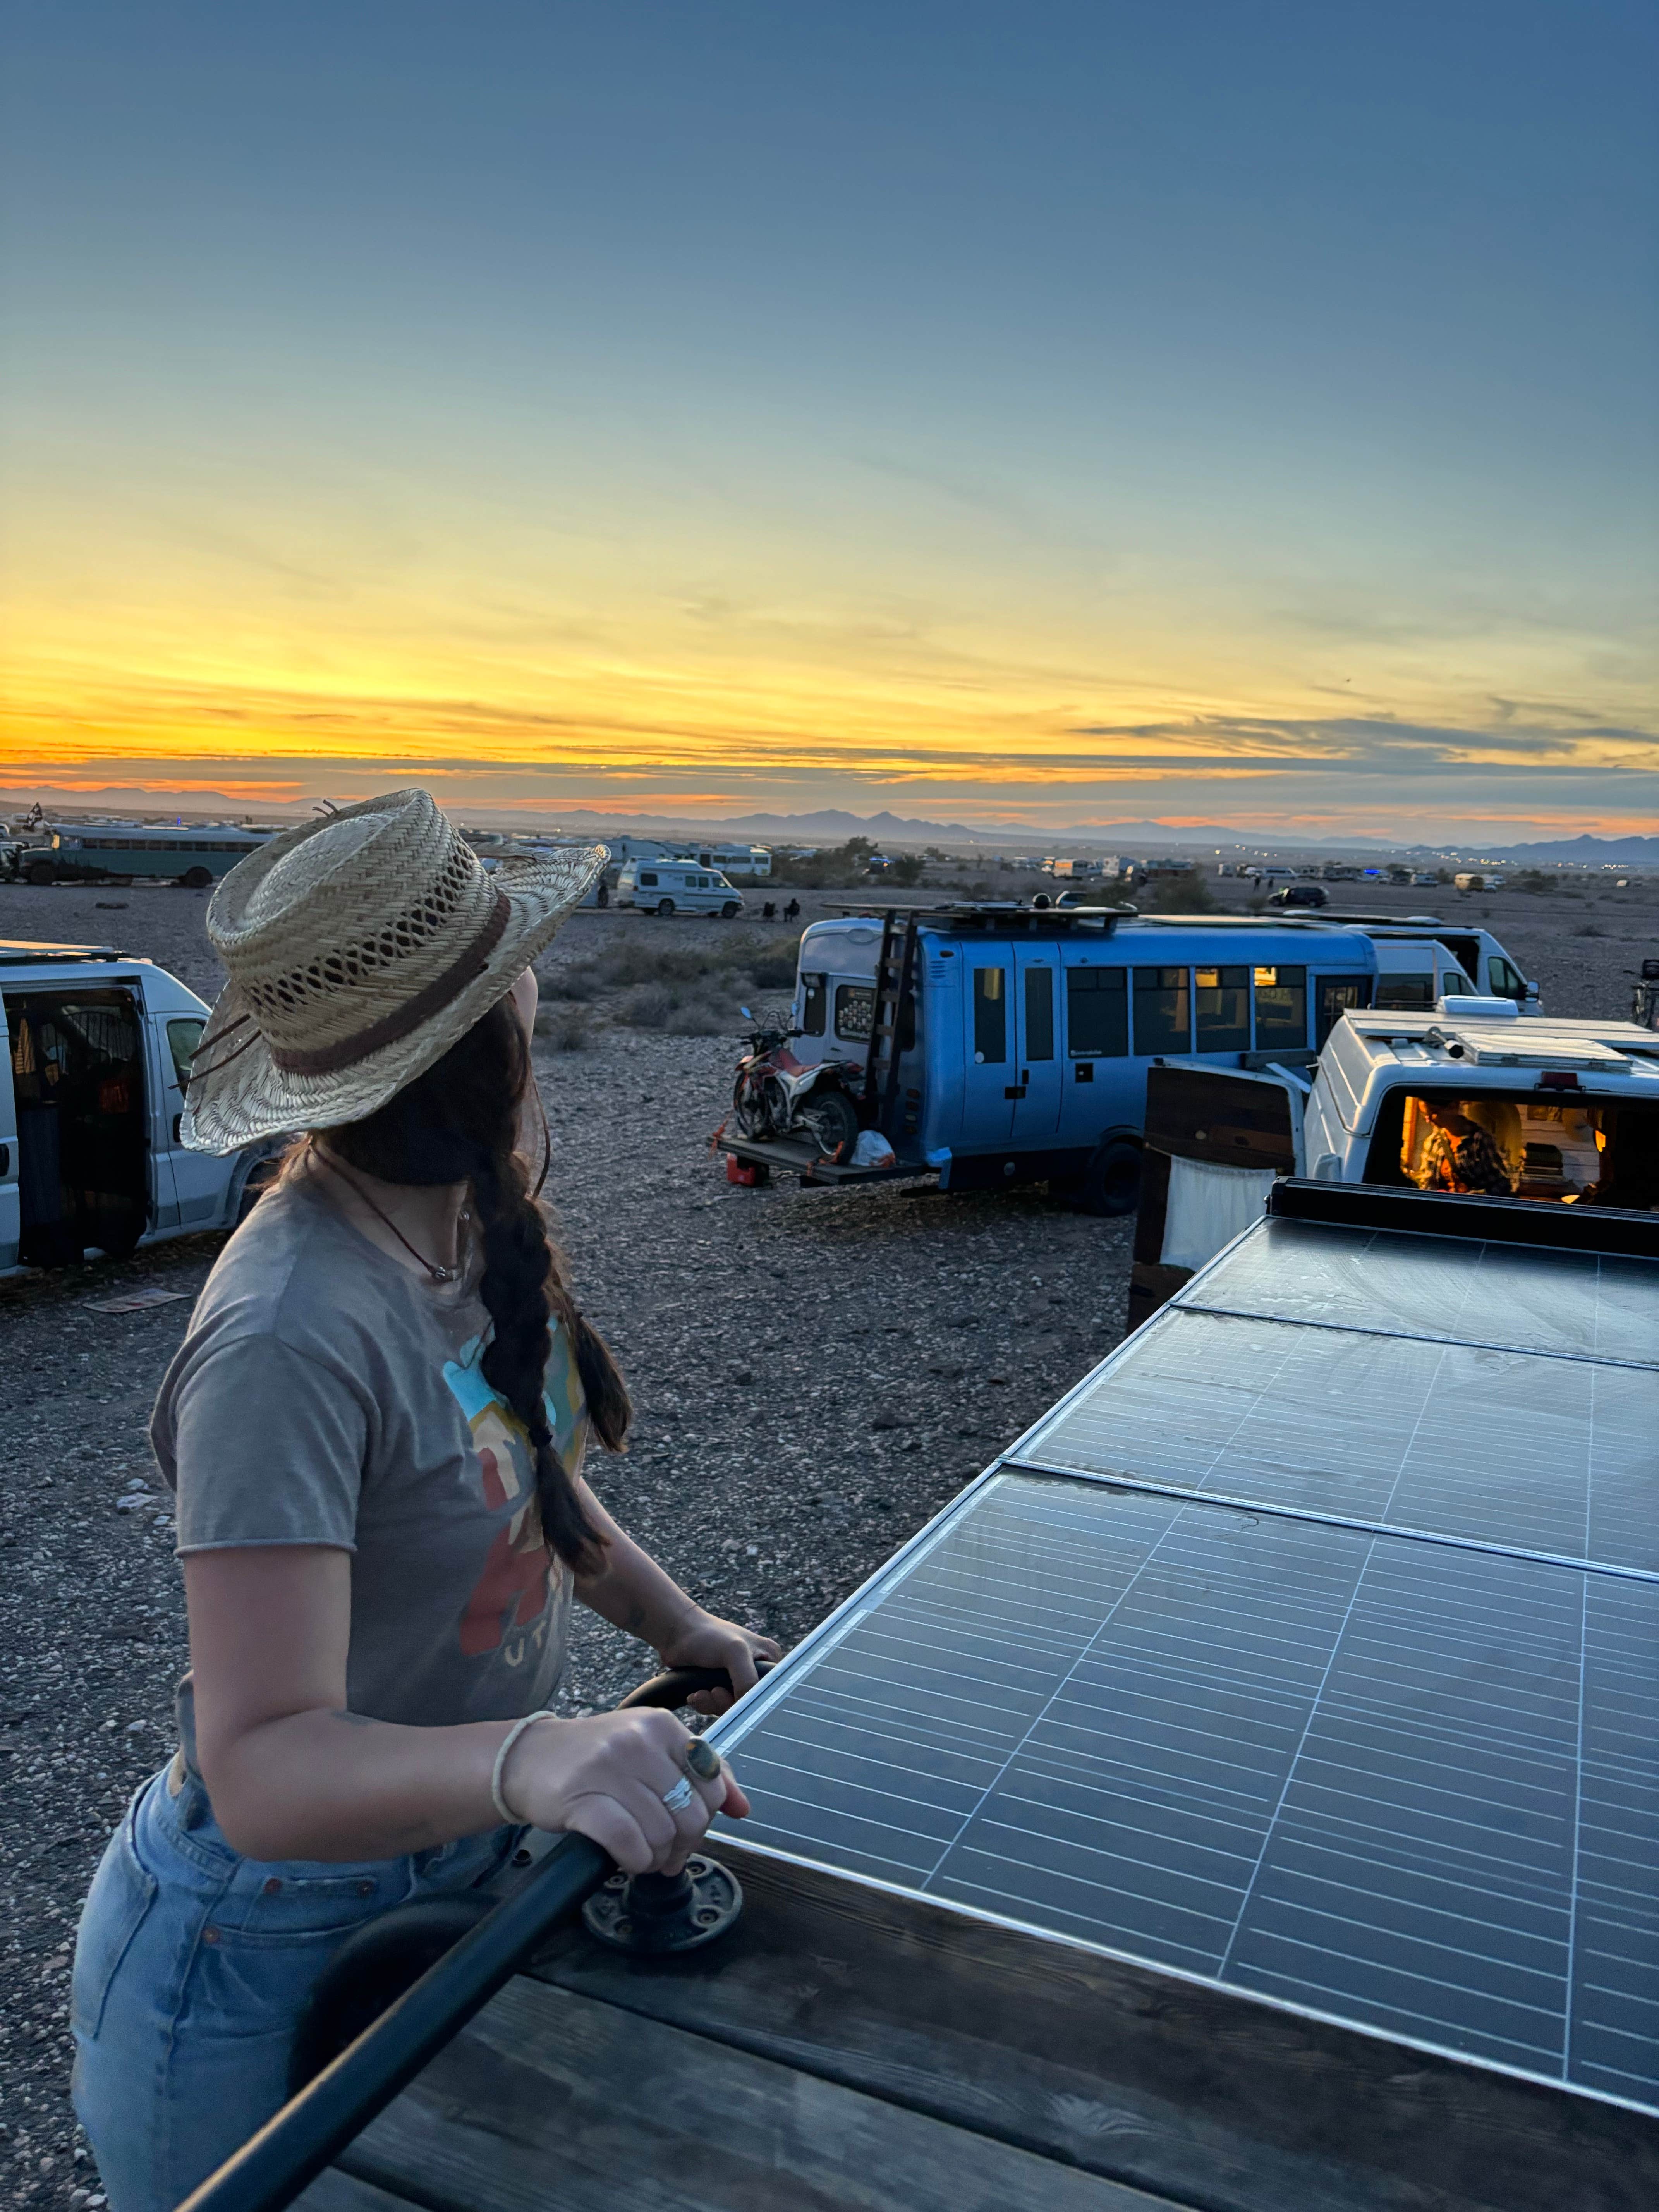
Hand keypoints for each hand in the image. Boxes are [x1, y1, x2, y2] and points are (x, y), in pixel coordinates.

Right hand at [500, 1708, 750, 1875]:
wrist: (529, 1759)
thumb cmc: (596, 1760)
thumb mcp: (651, 1751)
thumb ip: (700, 1773)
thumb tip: (742, 1808)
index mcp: (662, 1726)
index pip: (711, 1784)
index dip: (704, 1819)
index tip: (685, 1832)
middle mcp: (639, 1740)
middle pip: (691, 1814)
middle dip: (682, 1845)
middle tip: (664, 1853)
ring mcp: (610, 1767)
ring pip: (662, 1833)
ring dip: (655, 1857)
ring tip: (641, 1854)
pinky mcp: (582, 1798)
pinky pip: (629, 1843)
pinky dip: (633, 1860)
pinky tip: (624, 1857)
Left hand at [657, 1609, 782, 1714]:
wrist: (676, 1633)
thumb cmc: (707, 1635)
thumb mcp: (735, 1652)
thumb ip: (748, 1681)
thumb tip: (748, 1707)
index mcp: (768, 1658)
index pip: (768, 1691)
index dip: (750, 1698)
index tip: (729, 1693)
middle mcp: (755, 1669)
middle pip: (749, 1702)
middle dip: (726, 1702)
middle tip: (713, 1691)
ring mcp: (736, 1678)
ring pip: (731, 1707)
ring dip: (713, 1704)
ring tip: (700, 1693)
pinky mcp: (719, 1686)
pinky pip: (716, 1707)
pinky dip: (704, 1704)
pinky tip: (694, 1695)